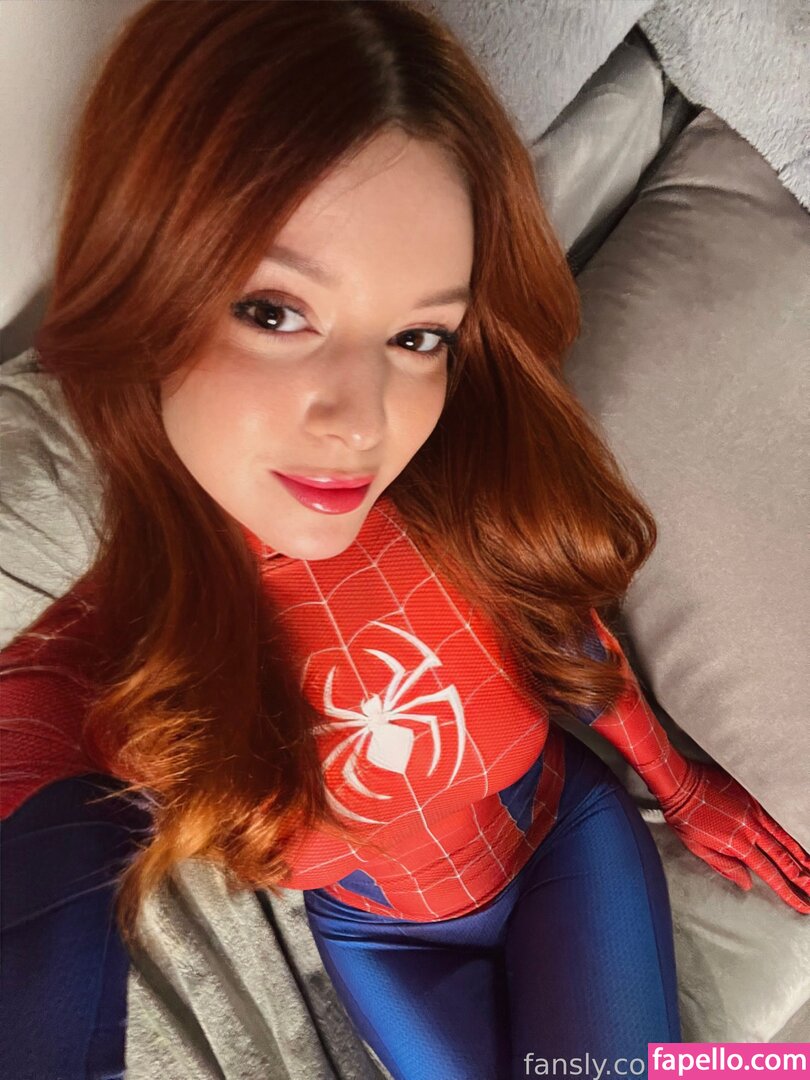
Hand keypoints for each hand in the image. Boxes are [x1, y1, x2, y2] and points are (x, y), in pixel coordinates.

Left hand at [658, 761, 809, 913]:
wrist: (680, 782)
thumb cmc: (684, 815)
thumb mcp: (697, 847)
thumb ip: (725, 866)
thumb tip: (746, 883)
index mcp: (737, 844)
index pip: (769, 873)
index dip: (788, 891)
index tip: (802, 903)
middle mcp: (750, 829)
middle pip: (783, 858)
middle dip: (803, 878)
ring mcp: (754, 813)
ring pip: (784, 839)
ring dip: (802, 858)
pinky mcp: (753, 800)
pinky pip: (776, 822)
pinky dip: (789, 835)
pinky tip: (797, 844)